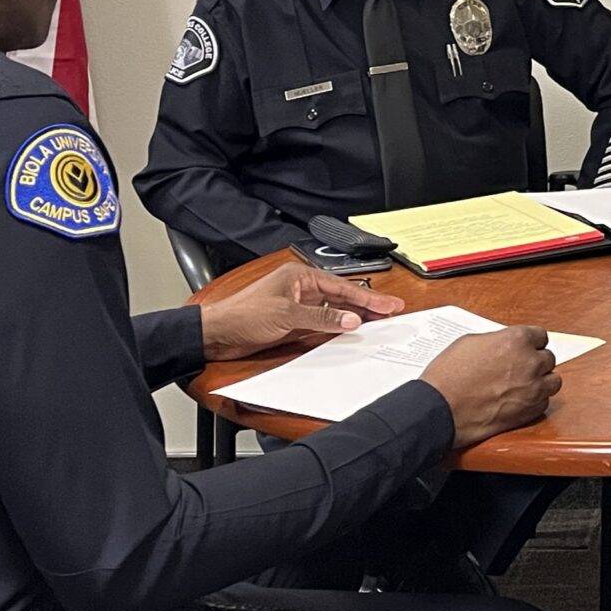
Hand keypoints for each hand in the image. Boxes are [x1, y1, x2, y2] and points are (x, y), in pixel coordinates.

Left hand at [199, 263, 405, 359]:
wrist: (218, 334)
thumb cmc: (244, 315)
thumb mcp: (287, 315)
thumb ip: (322, 317)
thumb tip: (351, 319)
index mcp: (300, 276)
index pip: (342, 287)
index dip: (368, 297)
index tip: (389, 305)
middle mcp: (301, 288)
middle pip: (342, 296)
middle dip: (368, 305)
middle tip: (393, 312)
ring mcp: (298, 305)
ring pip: (334, 310)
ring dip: (355, 316)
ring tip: (379, 322)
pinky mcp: (293, 322)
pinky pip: (323, 323)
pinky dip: (338, 327)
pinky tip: (351, 332)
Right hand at [422, 327, 560, 448]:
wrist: (440, 409)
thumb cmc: (449, 376)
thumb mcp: (470, 343)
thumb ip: (496, 341)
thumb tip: (504, 345)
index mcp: (516, 340)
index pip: (540, 336)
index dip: (531, 343)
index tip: (525, 349)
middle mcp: (530, 362)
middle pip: (548, 358)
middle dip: (535, 363)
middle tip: (519, 369)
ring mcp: (533, 388)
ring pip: (553, 381)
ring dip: (541, 382)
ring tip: (524, 386)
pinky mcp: (530, 411)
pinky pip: (544, 402)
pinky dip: (535, 402)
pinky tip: (518, 401)